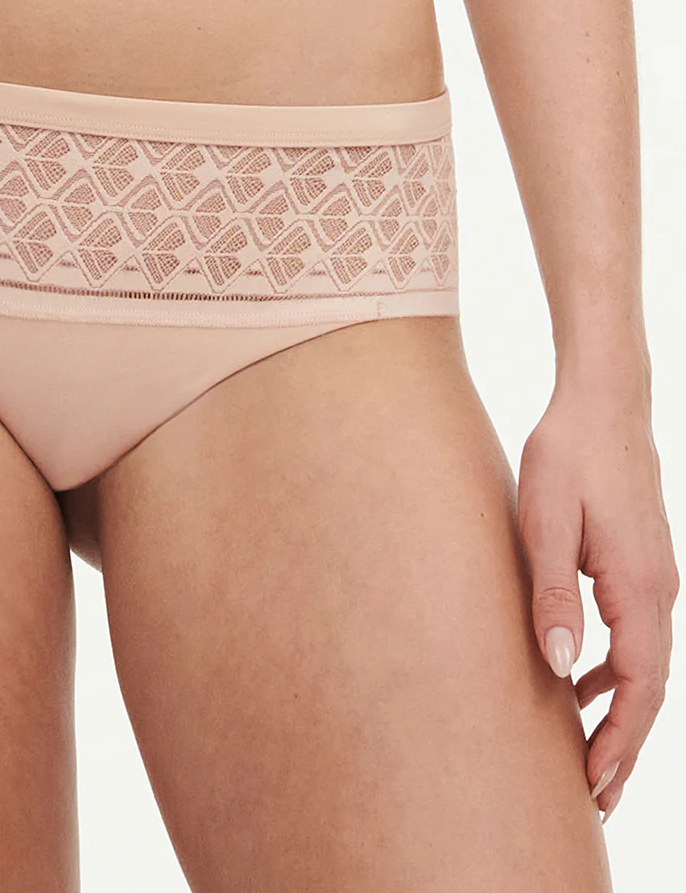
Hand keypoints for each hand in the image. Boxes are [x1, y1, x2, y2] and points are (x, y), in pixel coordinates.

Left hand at [516, 377, 677, 823]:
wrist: (602, 403)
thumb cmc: (567, 455)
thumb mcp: (543, 522)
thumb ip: (552, 594)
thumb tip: (555, 666)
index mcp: (638, 588)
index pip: (638, 686)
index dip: (618, 741)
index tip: (593, 786)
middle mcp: (658, 591)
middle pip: (649, 688)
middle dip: (623, 745)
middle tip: (592, 797)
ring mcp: (655, 579)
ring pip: (644, 665)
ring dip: (617, 712)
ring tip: (584, 756)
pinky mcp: (639, 566)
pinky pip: (633, 636)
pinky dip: (611, 671)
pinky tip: (576, 681)